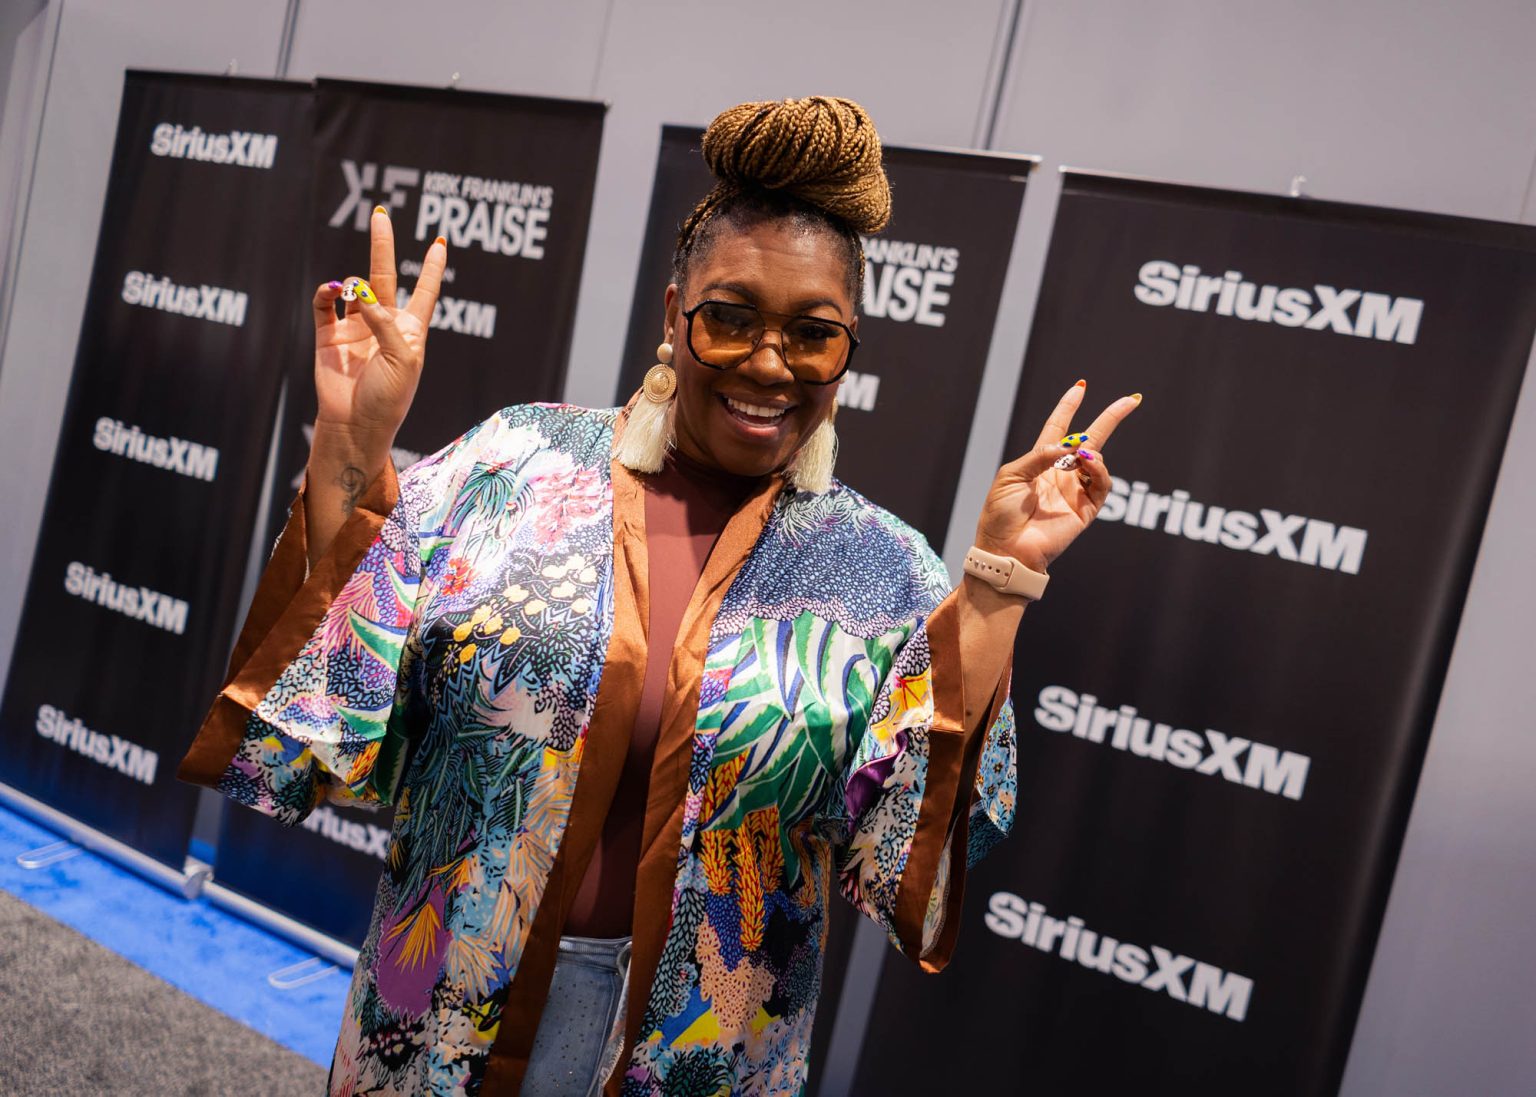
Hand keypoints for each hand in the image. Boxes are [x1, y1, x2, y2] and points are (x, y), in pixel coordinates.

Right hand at [311, 207, 446, 455]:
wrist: (355, 425)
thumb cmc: (389, 398)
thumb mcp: (403, 359)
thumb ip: (385, 322)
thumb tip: (359, 293)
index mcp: (410, 331)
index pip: (424, 291)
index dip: (431, 268)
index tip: (440, 242)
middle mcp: (383, 324)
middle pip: (383, 275)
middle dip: (382, 245)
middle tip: (380, 214)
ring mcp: (354, 328)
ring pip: (352, 288)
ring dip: (352, 285)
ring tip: (354, 299)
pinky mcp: (328, 335)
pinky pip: (325, 304)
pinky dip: (326, 292)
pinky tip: (331, 291)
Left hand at [973, 381, 1139, 573]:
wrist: (1005, 549)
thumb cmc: (1000, 515)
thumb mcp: (1011, 476)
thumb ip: (1039, 456)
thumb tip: (1070, 446)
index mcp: (1039, 462)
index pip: (1058, 428)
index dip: (1068, 407)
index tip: (1080, 387)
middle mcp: (1060, 474)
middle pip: (1090, 439)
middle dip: (1110, 418)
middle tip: (1130, 400)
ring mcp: (1074, 491)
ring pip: (1098, 461)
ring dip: (1095, 451)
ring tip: (1084, 453)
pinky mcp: (1085, 509)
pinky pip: (1101, 485)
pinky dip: (1099, 470)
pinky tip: (1088, 463)